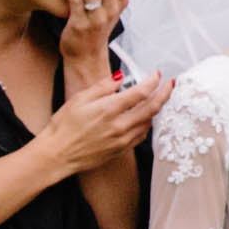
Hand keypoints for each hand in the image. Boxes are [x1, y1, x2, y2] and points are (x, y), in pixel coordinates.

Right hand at [42, 67, 173, 184]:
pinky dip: (147, 124)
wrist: (57, 154)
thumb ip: (103, 87)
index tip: (158, 74)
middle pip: (151, 108)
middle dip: (164, 94)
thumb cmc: (64, 125)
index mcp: (109, 109)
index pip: (140, 93)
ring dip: (156, 109)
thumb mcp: (80, 99)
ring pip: (148, 123)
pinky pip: (140, 136)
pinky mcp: (120, 150)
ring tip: (159, 99)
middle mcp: (119, 125)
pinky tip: (145, 118)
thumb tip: (121, 78)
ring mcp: (121, 140)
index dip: (153, 82)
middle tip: (171, 84)